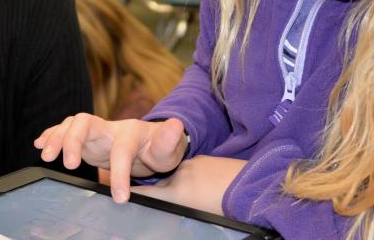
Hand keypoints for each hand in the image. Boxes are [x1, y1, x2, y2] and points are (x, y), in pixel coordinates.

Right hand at [34, 113, 188, 202]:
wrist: (149, 143)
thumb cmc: (158, 148)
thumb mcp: (169, 149)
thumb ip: (170, 140)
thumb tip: (177, 126)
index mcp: (131, 132)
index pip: (122, 149)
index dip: (119, 172)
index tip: (119, 197)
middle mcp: (109, 127)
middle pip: (86, 123)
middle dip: (74, 140)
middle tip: (68, 164)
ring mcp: (95, 131)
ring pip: (71, 125)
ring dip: (57, 137)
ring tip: (47, 156)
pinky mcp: (85, 138)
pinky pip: (64, 131)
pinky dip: (51, 135)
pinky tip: (39, 144)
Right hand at [131, 156, 245, 214]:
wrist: (252, 184)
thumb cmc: (227, 207)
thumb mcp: (199, 214)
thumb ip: (179, 209)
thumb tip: (169, 210)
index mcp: (177, 193)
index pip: (145, 194)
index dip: (132, 195)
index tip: (121, 195)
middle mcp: (179, 175)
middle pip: (159, 185)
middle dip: (156, 192)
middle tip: (158, 201)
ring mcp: (191, 164)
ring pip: (174, 177)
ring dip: (175, 185)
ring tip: (189, 196)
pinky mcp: (202, 159)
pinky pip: (188, 170)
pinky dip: (189, 178)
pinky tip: (201, 186)